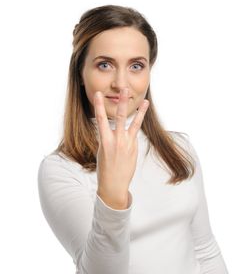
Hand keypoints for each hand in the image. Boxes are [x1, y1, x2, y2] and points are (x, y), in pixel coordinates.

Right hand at [94, 88, 148, 209]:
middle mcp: (116, 140)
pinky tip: (137, 122)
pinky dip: (135, 128)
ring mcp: (127, 144)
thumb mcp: (102, 151)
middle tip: (124, 89)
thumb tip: (116, 131)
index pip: (100, 119)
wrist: (114, 184)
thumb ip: (108, 139)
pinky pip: (135, 134)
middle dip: (122, 102)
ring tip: (145, 101)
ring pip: (135, 124)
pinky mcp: (134, 148)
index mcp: (104, 141)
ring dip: (140, 112)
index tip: (98, 94)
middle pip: (120, 116)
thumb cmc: (105, 168)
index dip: (98, 105)